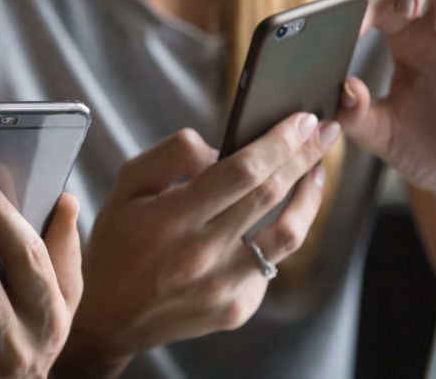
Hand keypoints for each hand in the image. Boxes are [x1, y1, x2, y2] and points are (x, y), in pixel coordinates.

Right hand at [57, 116, 337, 376]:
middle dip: (305, 156)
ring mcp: (222, 287)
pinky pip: (270, 265)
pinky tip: (273, 221)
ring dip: (309, 198)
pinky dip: (276, 237)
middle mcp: (200, 255)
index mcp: (171, 219)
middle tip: (326, 131)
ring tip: (316, 173)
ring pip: (288, 235)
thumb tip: (221, 151)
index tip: (303, 119)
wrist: (109, 316)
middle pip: (271, 195)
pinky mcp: (236, 309)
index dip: (279, 142)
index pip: (242, 171)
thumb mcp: (127, 186)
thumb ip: (172, 155)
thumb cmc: (117, 242)